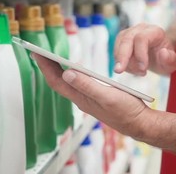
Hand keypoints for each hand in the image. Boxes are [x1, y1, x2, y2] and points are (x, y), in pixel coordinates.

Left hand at [33, 53, 153, 138]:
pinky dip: (71, 74)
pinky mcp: (96, 98)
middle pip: (59, 82)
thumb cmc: (126, 110)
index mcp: (82, 98)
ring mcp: (88, 99)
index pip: (57, 81)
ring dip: (58, 70)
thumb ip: (87, 85)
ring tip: (51, 58)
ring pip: (67, 83)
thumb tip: (67, 73)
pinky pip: (77, 84)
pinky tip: (74, 69)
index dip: (45, 67)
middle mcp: (82, 99)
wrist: (140, 123)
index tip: (36, 53)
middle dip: (48, 67)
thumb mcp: (107, 95)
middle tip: (38, 52)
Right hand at [114, 23, 175, 75]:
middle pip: (126, 39)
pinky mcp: (122, 40)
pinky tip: (133, 69)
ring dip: (124, 62)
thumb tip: (163, 53)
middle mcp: (141, 29)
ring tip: (138, 72)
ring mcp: (130, 33)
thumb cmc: (165, 59)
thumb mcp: (172, 63)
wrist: (159, 57)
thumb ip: (170, 59)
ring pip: (119, 45)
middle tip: (120, 71)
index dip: (140, 54)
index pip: (142, 38)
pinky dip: (122, 63)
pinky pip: (116, 51)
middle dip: (122, 56)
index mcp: (155, 32)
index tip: (143, 69)